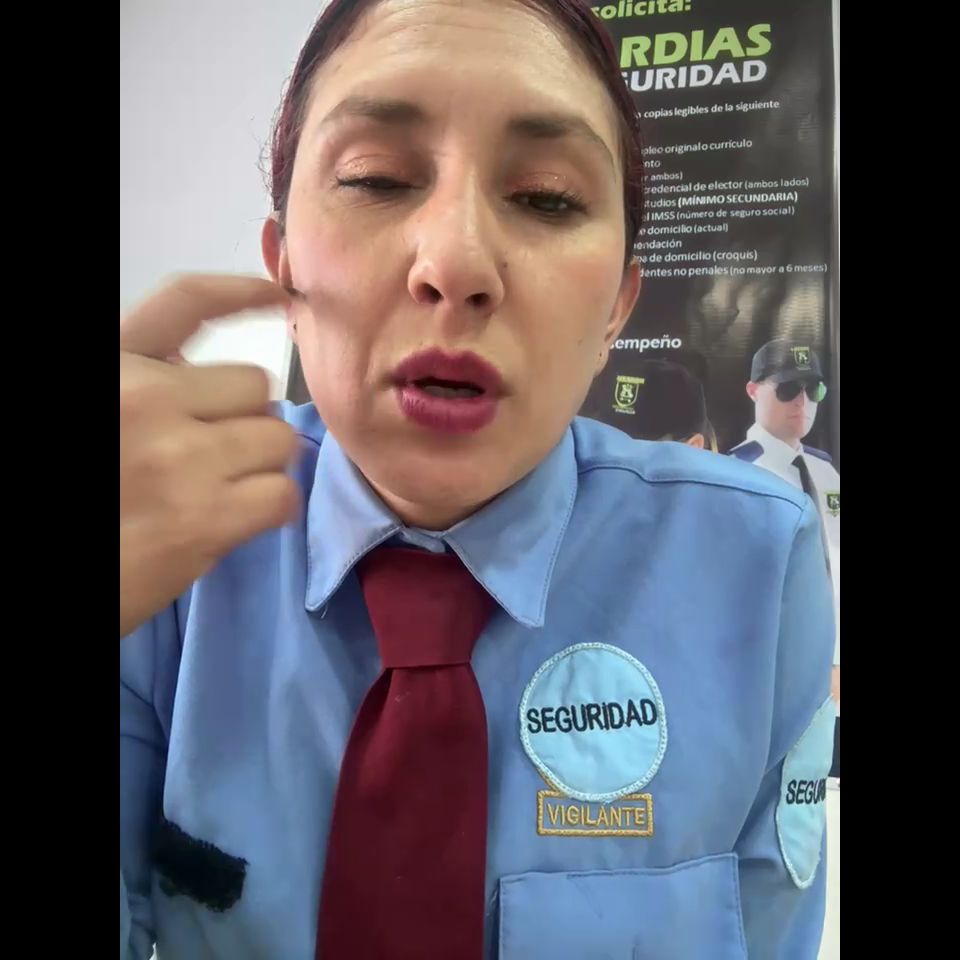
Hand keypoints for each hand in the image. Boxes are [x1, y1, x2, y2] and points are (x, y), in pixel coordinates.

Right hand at [120, 275, 298, 637]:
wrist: (70, 578)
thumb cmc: (93, 498)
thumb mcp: (111, 415)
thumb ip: (152, 390)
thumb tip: (234, 390)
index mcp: (115, 367)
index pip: (185, 303)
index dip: (239, 292)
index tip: (278, 297)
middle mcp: (143, 398)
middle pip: (255, 385)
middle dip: (246, 418)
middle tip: (217, 453)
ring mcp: (176, 457)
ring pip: (278, 439)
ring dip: (260, 464)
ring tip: (221, 488)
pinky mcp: (203, 517)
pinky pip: (282, 494)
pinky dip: (268, 508)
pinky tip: (233, 519)